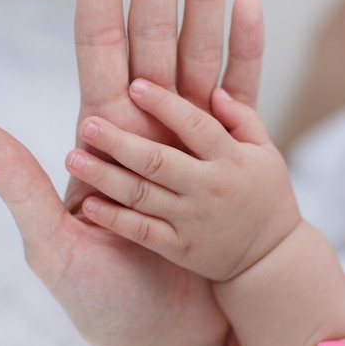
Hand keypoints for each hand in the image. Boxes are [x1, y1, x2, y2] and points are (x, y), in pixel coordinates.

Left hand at [0, 0, 262, 345]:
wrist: (156, 335)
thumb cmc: (102, 299)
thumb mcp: (53, 245)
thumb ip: (19, 185)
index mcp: (99, 132)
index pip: (98, 39)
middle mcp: (142, 123)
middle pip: (149, 30)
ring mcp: (184, 137)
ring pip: (196, 50)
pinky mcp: (219, 160)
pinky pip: (236, 94)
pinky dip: (242, 49)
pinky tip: (244, 3)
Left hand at [66, 78, 299, 281]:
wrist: (270, 261)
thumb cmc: (266, 197)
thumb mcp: (267, 153)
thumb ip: (242, 119)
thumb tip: (213, 89)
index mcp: (232, 159)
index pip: (194, 124)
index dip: (164, 104)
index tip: (134, 85)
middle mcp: (209, 188)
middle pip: (158, 160)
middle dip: (120, 142)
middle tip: (87, 125)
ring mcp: (192, 220)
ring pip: (143, 195)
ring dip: (106, 176)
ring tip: (74, 158)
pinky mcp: (180, 248)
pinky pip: (143, 233)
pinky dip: (115, 219)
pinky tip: (89, 205)